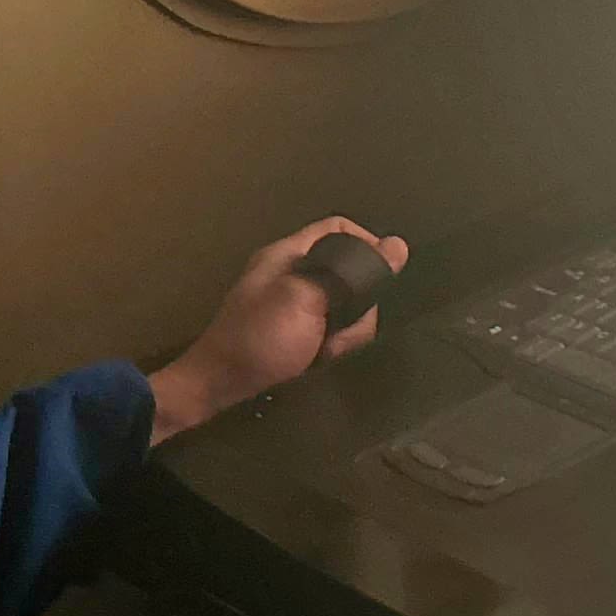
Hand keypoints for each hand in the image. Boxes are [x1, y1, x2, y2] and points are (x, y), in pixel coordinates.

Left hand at [144, 218, 407, 444]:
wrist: (217, 386)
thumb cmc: (258, 338)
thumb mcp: (305, 300)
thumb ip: (350, 274)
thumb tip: (398, 245)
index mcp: (290, 254)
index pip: (339, 229)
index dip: (367, 244)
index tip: (382, 277)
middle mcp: (294, 273)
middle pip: (350, 272)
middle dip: (358, 304)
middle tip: (345, 329)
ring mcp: (295, 304)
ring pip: (346, 307)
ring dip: (346, 330)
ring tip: (327, 349)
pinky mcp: (297, 330)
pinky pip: (331, 328)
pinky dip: (332, 344)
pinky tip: (319, 358)